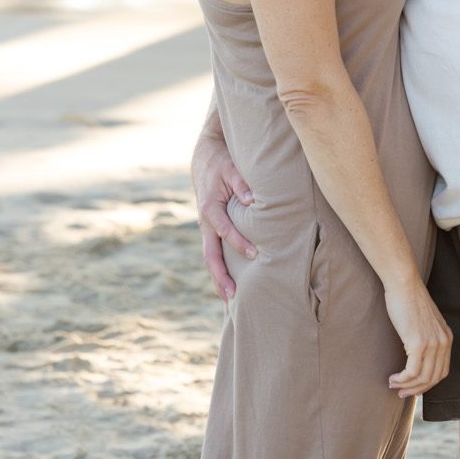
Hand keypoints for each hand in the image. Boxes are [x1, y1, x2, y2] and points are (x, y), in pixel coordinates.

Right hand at [191, 129, 257, 299]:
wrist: (205, 157)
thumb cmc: (222, 162)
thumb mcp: (231, 168)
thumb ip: (242, 184)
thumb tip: (253, 201)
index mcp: (209, 208)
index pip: (224, 230)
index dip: (238, 242)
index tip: (254, 254)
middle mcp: (204, 222)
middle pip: (210, 255)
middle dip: (221, 276)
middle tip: (234, 295)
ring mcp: (206, 228)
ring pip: (210, 258)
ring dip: (218, 279)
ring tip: (230, 301)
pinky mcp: (210, 230)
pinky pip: (214, 253)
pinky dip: (219, 270)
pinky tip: (228, 286)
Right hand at [384, 275, 452, 398]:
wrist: (404, 284)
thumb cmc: (409, 300)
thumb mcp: (425, 322)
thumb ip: (426, 337)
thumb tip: (416, 356)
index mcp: (447, 338)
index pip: (442, 372)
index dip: (426, 384)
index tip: (412, 388)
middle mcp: (443, 343)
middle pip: (434, 378)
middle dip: (416, 390)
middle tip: (401, 393)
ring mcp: (432, 344)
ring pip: (423, 378)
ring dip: (407, 387)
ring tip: (393, 386)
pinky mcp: (418, 343)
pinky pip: (412, 372)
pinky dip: (402, 379)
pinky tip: (393, 378)